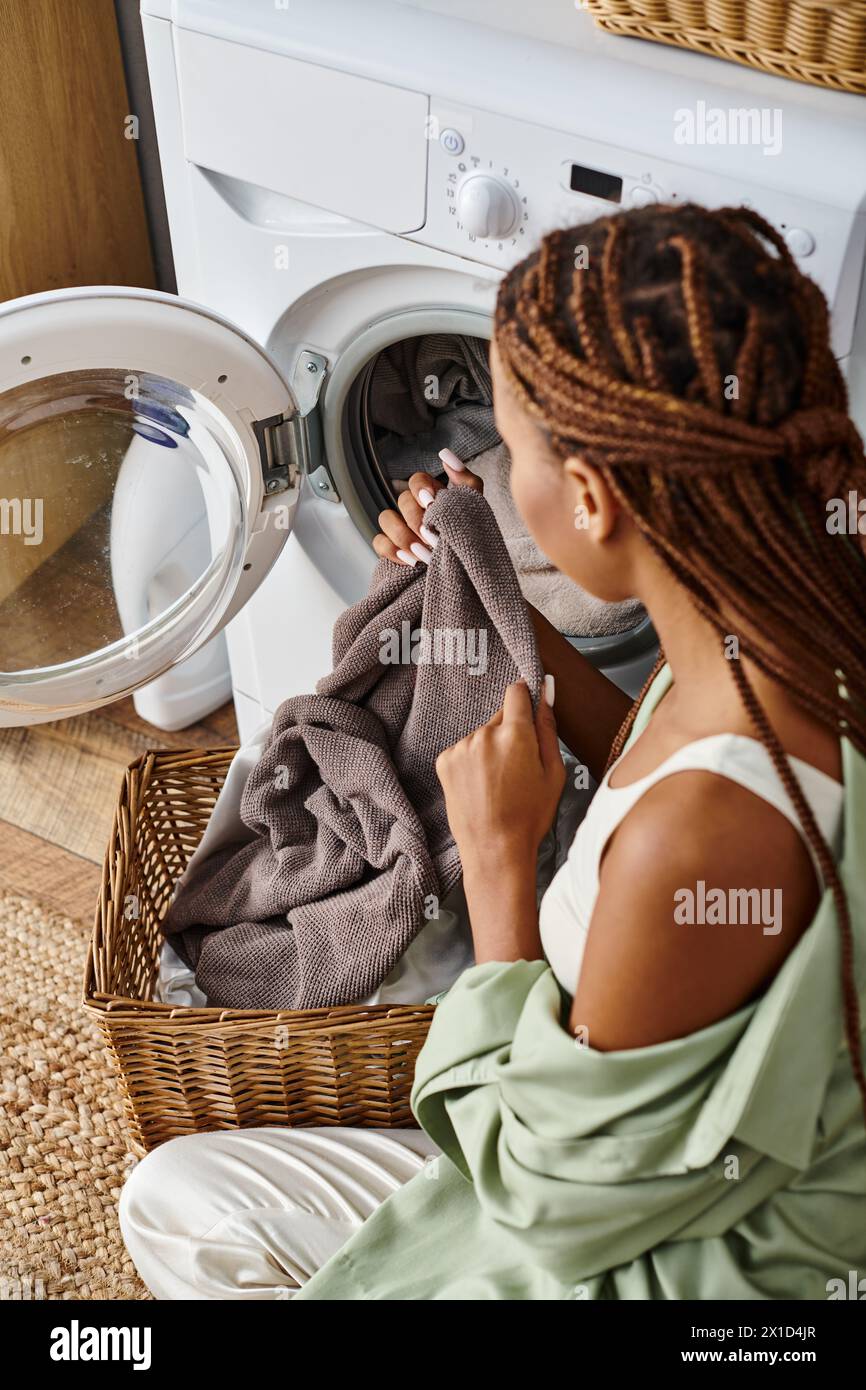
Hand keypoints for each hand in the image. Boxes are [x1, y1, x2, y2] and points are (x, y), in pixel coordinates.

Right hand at [372, 449, 483, 566]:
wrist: (467, 571)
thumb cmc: (471, 539)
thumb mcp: (475, 508)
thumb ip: (466, 482)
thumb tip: (444, 455)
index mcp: (433, 495)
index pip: (416, 479)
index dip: (420, 489)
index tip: (432, 504)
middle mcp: (415, 508)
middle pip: (402, 500)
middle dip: (416, 520)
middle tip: (432, 537)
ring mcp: (401, 528)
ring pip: (385, 518)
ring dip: (403, 536)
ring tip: (423, 554)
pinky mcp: (393, 548)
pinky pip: (379, 542)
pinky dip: (392, 551)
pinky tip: (410, 561)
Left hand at [435, 681, 565, 867]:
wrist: (494, 850)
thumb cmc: (529, 816)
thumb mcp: (553, 773)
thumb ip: (548, 728)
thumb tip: (545, 694)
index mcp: (515, 734)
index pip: (517, 692)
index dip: (525, 697)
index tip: (527, 707)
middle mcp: (484, 734)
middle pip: (500, 717)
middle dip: (511, 733)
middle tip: (518, 767)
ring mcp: (462, 747)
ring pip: (482, 735)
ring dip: (490, 749)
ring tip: (499, 783)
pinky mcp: (445, 761)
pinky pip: (464, 750)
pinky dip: (473, 762)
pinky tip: (482, 787)